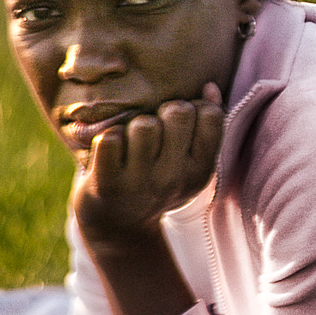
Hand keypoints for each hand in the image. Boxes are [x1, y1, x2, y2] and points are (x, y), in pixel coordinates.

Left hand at [71, 83, 224, 248]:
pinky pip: (110, 139)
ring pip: (144, 124)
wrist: (117, 228)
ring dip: (133, 125)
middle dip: (163, 111)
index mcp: (200, 171)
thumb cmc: (155, 182)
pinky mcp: (107, 185)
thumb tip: (208, 87)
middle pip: (178, 112)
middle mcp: (174, 179)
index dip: (193, 107)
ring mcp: (141, 183)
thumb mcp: (188, 163)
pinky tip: (109, 151)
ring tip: (131, 142)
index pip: (210, 115)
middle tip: (153, 131)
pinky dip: (105, 138)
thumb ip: (204, 126)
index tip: (180, 125)